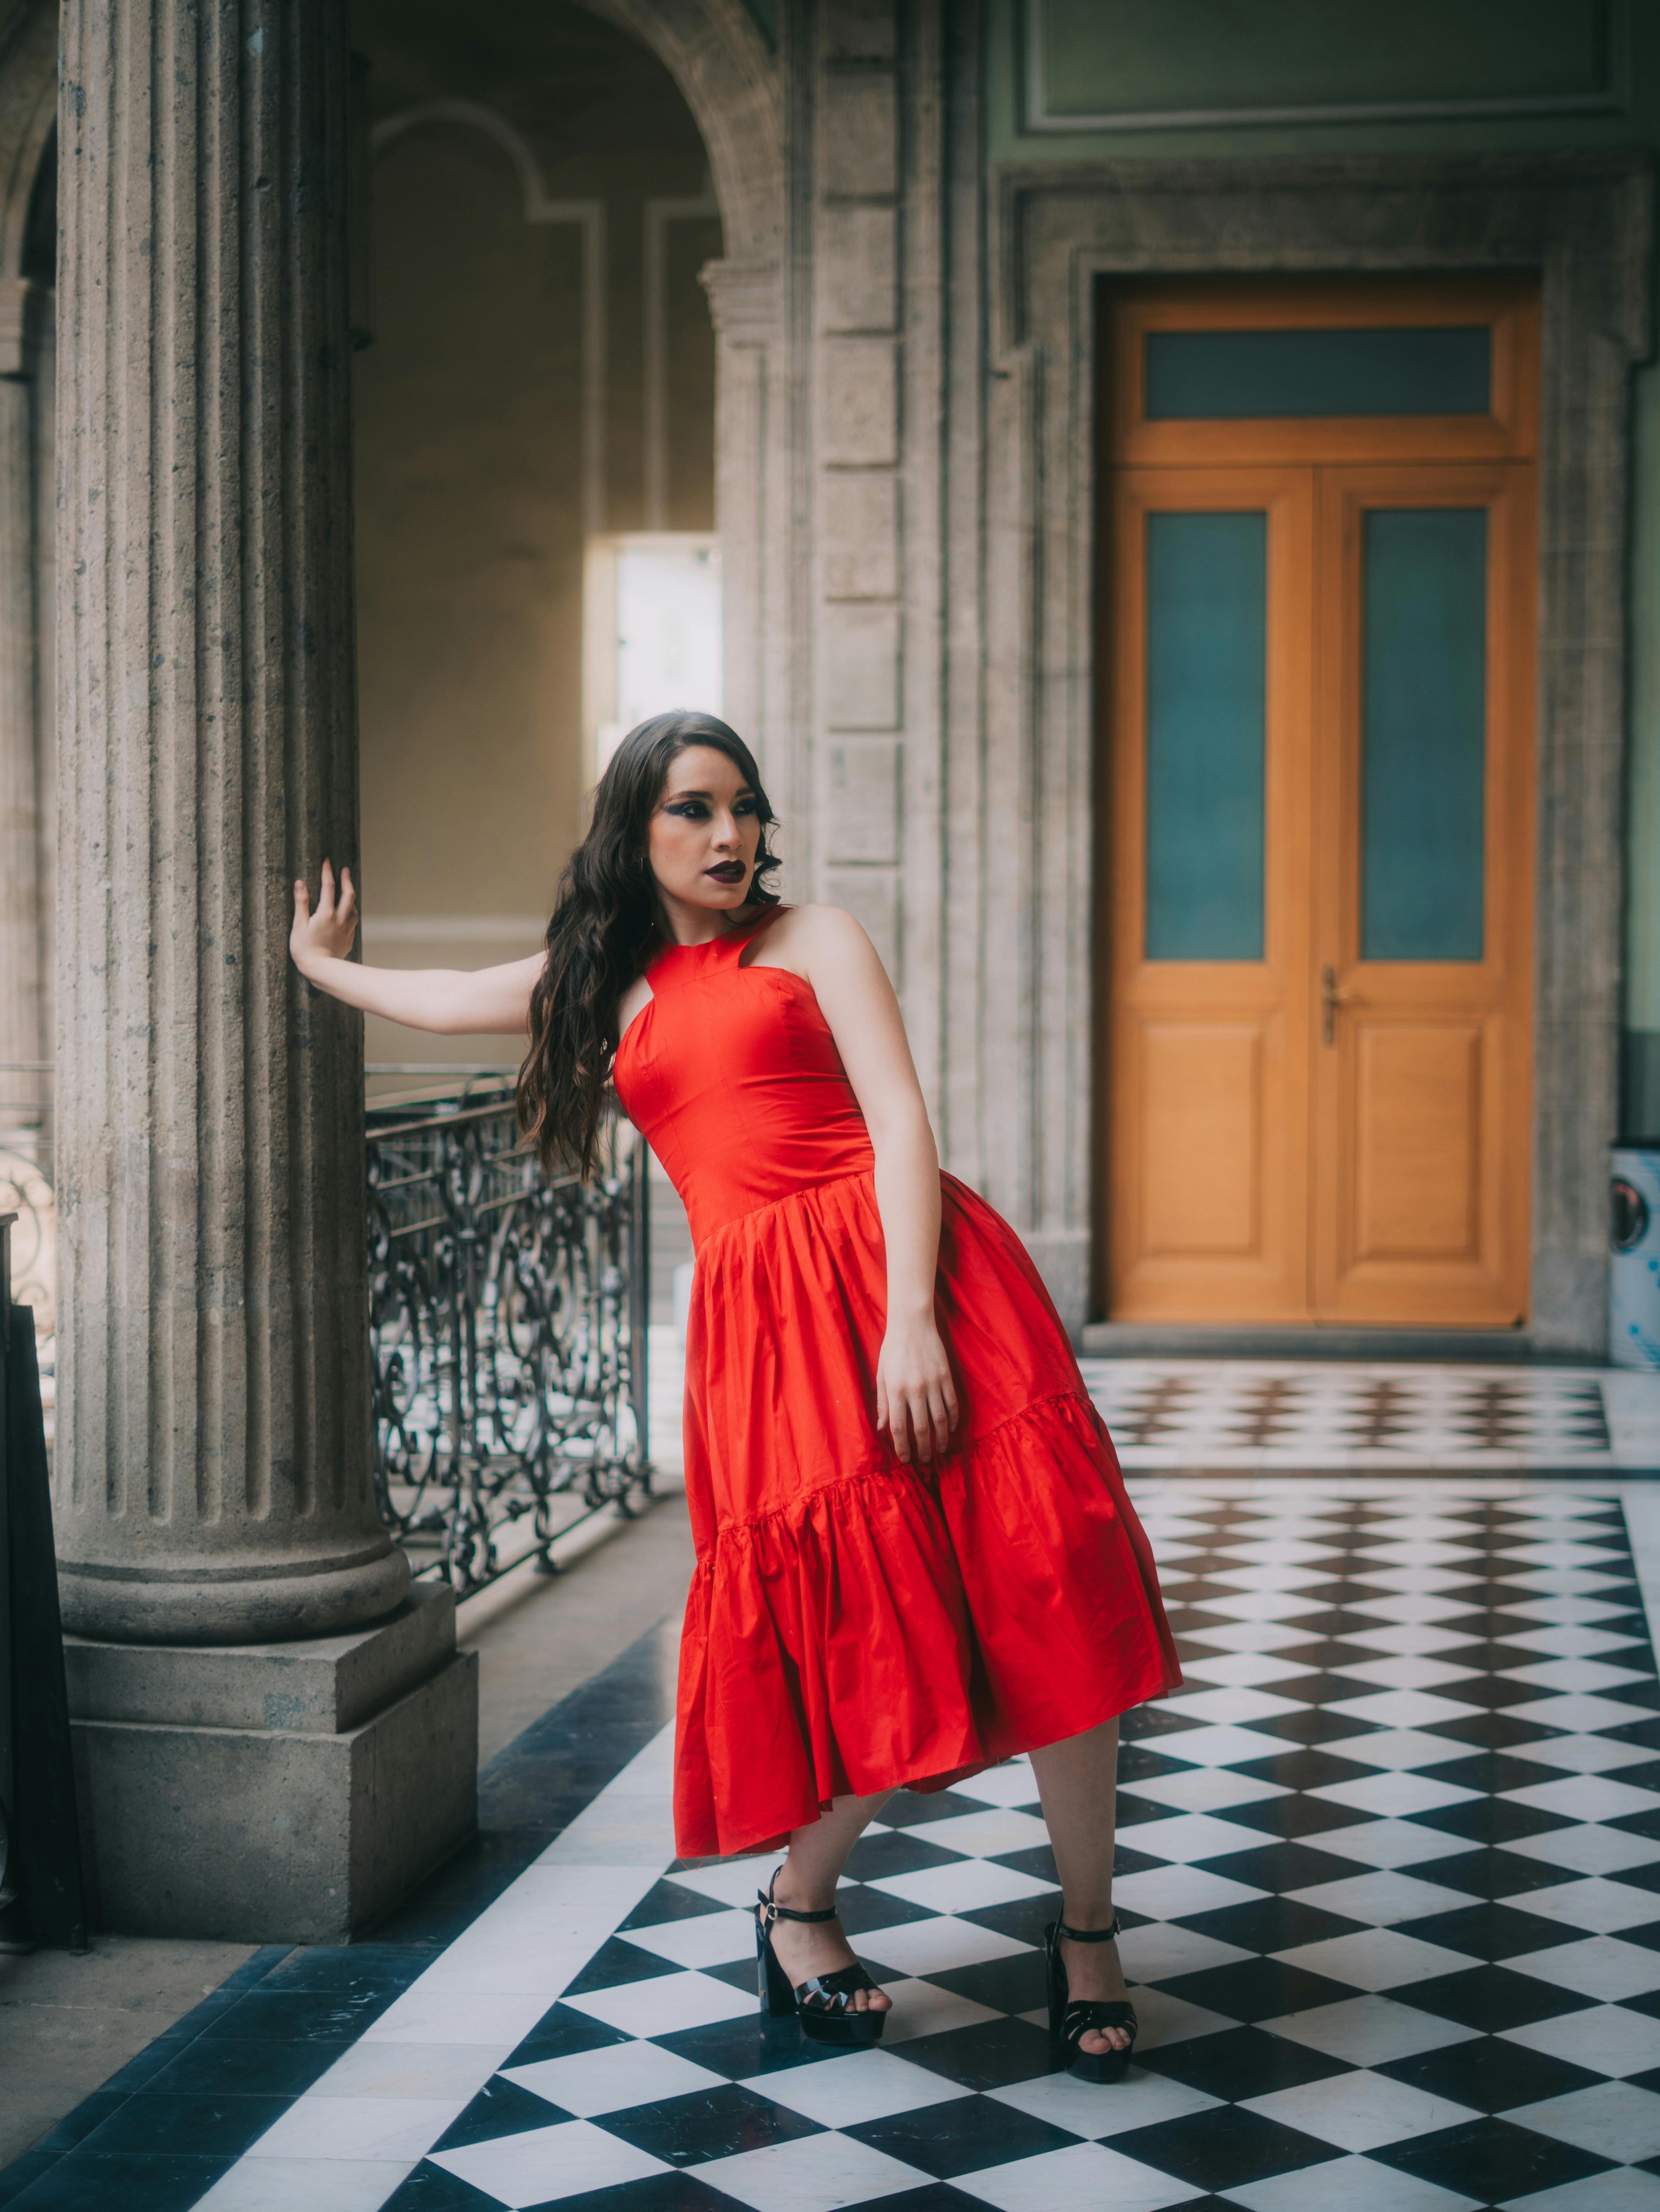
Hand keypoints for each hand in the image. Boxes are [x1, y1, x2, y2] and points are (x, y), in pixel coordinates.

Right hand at [291, 860, 357, 976]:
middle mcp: (340, 919)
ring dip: (351, 897)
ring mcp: (346, 929)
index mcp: (326, 913)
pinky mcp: (349, 938)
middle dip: (346, 880)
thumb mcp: (298, 925)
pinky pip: (352, 921)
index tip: (327, 861)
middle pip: (348, 894)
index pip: (328, 887)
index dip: (327, 872)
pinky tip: (347, 913)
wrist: (321, 970)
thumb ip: (301, 903)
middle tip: (345, 870)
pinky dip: (350, 913)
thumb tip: (300, 883)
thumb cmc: (305, 949)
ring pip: (353, 908)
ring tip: (347, 891)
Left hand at [875, 1315, 959, 1464]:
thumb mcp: (881, 1376)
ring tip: (939, 1450)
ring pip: (940, 1419)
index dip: (902, 1446)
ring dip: (940, 1438)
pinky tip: (950, 1429)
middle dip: (923, 1448)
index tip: (905, 1458)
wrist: (912, 1325)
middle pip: (921, 1428)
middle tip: (923, 1460)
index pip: (899, 1427)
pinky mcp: (946, 1376)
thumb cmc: (892, 1350)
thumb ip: (883, 1403)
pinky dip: (953, 1419)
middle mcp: (915, 1389)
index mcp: (896, 1390)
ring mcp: (933, 1383)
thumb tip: (882, 1428)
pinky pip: (952, 1403)